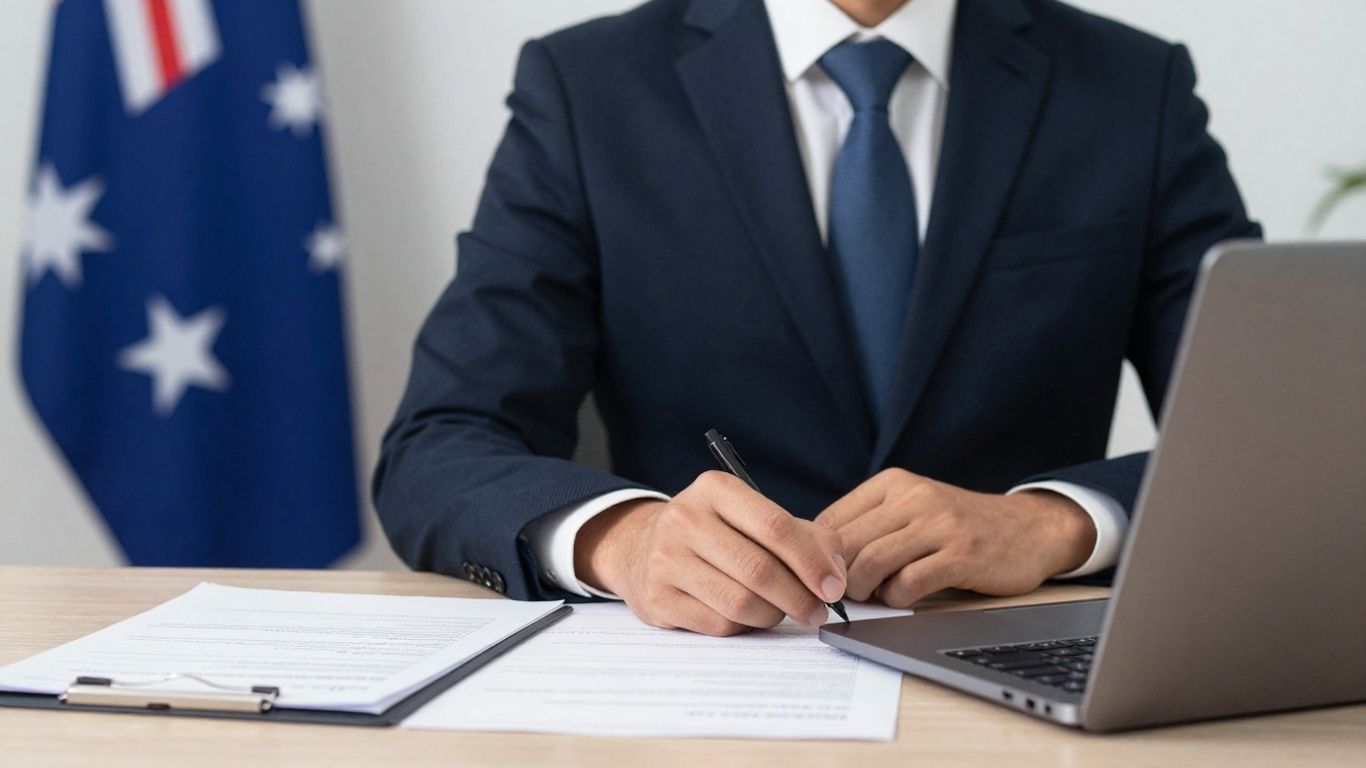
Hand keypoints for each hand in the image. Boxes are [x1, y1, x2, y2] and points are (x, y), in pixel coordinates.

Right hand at [574, 471, 846, 635]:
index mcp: (715, 489)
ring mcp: (665, 559)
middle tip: (818, 611)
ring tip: (781, 611)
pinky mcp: (658, 598)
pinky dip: (744, 627)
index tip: (834, 587)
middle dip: (800, 598)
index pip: (775, 526)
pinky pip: (719, 624)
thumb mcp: (754, 518)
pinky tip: (746, 616)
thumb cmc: (716, 534)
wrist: (642, 548)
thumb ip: (806, 537)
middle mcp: (685, 518)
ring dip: (774, 615)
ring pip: (741, 603)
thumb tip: (835, 574)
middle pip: (760, 570)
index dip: (812, 562)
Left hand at [816, 469, 1095, 607]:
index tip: (820, 577)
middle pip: (846, 543)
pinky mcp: (960, 555)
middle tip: (840, 596)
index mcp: (893, 483)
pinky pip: (909, 583)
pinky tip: (903, 597)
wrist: (1030, 528)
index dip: (817, 555)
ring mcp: (939, 524)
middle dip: (835, 578)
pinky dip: (896, 598)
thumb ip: (871, 524)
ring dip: (863, 590)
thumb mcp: (913, 508)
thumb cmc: (960, 526)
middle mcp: (913, 497)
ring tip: (871, 597)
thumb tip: (816, 556)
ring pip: (871, 562)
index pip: (831, 519)